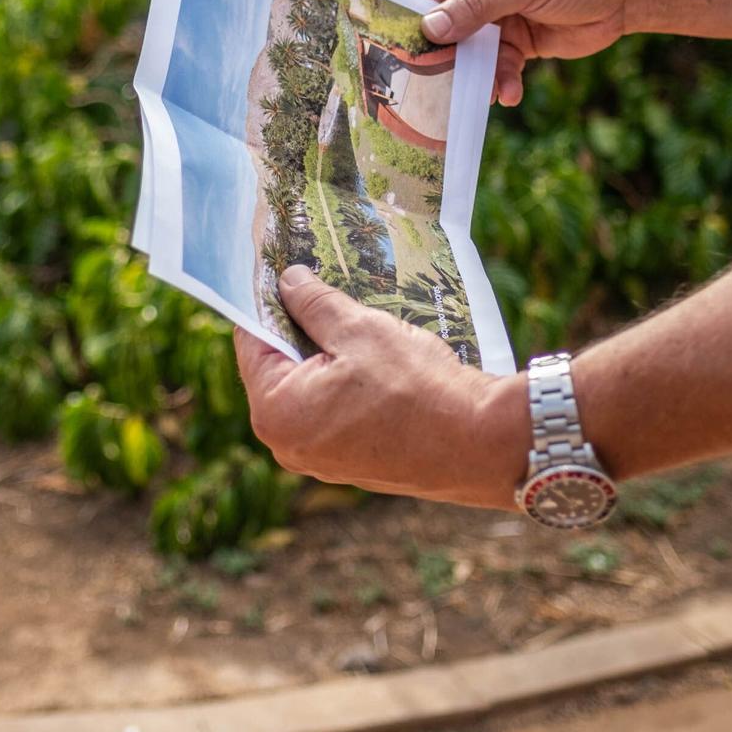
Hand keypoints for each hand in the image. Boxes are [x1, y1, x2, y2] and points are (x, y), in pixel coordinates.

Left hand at [234, 266, 528, 510]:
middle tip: (320, 284)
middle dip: (298, 326)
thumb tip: (288, 281)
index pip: (252, 341)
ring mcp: (318, 460)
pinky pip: (332, 411)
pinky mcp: (350, 463)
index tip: (279, 269)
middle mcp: (287, 444)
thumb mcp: (359, 329)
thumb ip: (314, 302)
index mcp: (277, 412)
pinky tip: (372, 356)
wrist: (479, 444)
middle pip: (278, 367)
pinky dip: (344, 382)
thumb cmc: (417, 387)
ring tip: (352, 315)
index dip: (267, 300)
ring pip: (308, 389)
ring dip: (325, 353)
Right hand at [416, 0, 636, 105]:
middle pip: (448, 24)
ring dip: (477, 74)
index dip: (421, 16)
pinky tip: (509, 94)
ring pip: (472, 51)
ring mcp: (499, 16)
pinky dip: (501, 81)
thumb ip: (477, 4)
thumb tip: (430, 28)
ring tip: (485, 92)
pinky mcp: (518, 43)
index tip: (413, 48)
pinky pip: (498, 66)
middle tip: (442, 82)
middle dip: (449, 54)